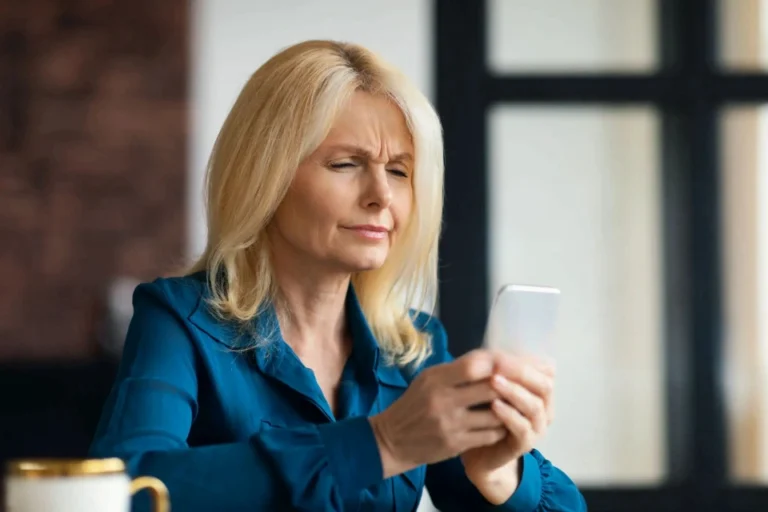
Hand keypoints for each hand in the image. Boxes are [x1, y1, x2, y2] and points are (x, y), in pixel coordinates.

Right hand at [369, 350, 506, 477]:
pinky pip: (490, 435)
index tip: (510, 365)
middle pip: (491, 388)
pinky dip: (500, 428)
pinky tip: (502, 424)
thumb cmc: (414, 404)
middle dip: (510, 387)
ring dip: (509, 410)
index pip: (474, 365)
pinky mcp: (455, 444)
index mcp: (436, 379)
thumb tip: (491, 359)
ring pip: (495, 414)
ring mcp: (450, 424)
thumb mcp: (428, 380)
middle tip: (521, 387)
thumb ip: (456, 371)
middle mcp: (443, 400)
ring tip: (514, 406)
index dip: (497, 364)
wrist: (392, 440)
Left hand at [461, 354, 554, 503]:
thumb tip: (497, 340)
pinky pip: (522, 428)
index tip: (502, 350)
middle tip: (498, 364)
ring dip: (515, 392)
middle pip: (544, 386)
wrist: (478, 451)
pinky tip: (494, 405)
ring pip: (535, 406)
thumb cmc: (485, 414)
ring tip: (494, 381)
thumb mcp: (489, 386)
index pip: (543, 370)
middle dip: (522, 373)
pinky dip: (509, 414)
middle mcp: (543, 409)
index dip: (526, 359)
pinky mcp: (525, 444)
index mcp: (539, 392)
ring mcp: (537, 428)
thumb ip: (498, 368)